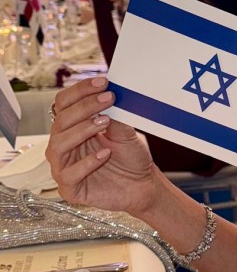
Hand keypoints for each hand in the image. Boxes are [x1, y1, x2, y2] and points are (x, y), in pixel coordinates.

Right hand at [45, 77, 159, 215]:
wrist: (142, 185)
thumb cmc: (131, 158)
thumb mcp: (125, 132)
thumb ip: (114, 116)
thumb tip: (107, 94)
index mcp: (72, 128)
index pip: (65, 104)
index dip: (81, 91)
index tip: (103, 82)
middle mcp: (64, 146)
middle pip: (61, 121)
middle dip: (84, 107)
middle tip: (108, 98)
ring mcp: (63, 167)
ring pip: (59, 145)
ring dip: (82, 130)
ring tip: (104, 122)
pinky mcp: (70, 189)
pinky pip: (69, 174)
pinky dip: (87, 162)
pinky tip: (105, 153)